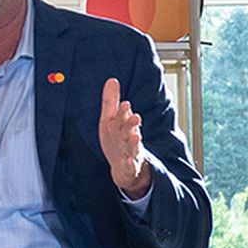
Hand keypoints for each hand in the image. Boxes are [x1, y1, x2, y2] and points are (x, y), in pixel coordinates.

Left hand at [100, 78, 151, 198]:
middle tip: (135, 118)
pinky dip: (130, 164)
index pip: (123, 117)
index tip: (125, 104)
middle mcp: (128, 137)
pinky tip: (129, 161)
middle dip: (132, 124)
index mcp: (123, 125)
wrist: (124, 167)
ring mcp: (130, 152)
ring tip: (136, 136)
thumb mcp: (110, 120)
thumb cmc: (117, 140)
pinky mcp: (129, 167)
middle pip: (129, 130)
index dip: (123, 112)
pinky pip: (130, 166)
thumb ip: (111, 102)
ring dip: (134, 141)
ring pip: (133, 146)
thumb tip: (112, 80)